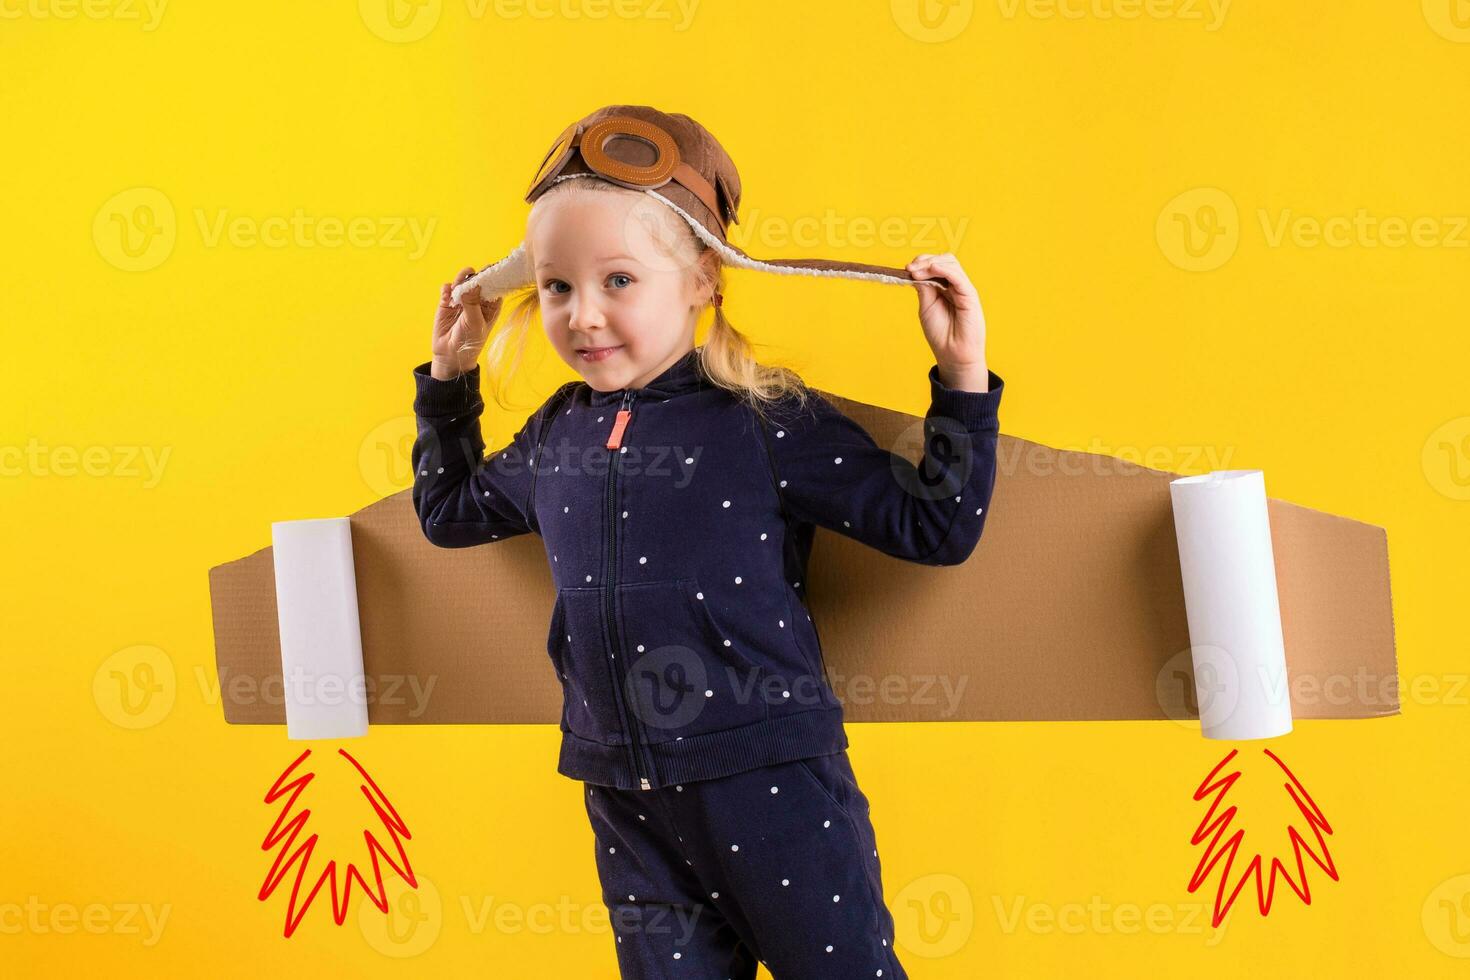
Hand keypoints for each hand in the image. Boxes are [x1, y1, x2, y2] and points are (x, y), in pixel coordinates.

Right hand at [431, 266, 501, 379]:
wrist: (451, 355)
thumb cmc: (470, 341)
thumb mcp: (474, 322)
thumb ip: (472, 302)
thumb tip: (471, 282)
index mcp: (491, 305)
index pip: (495, 285)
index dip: (493, 275)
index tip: (490, 267)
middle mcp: (478, 299)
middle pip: (478, 279)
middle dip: (474, 275)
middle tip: (470, 276)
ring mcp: (462, 299)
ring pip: (462, 280)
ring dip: (460, 280)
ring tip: (458, 287)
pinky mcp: (447, 302)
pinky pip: (447, 288)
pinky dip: (447, 288)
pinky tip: (448, 295)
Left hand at [907, 253, 988, 389]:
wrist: (952, 354)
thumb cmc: (941, 334)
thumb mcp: (926, 307)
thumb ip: (924, 289)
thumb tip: (915, 271)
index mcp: (944, 287)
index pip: (935, 265)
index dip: (921, 263)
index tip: (907, 269)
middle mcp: (955, 285)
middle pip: (944, 260)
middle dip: (925, 261)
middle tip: (910, 269)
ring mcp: (963, 289)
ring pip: (951, 264)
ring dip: (931, 264)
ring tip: (917, 272)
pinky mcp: (970, 295)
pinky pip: (959, 277)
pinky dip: (945, 270)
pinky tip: (933, 269)